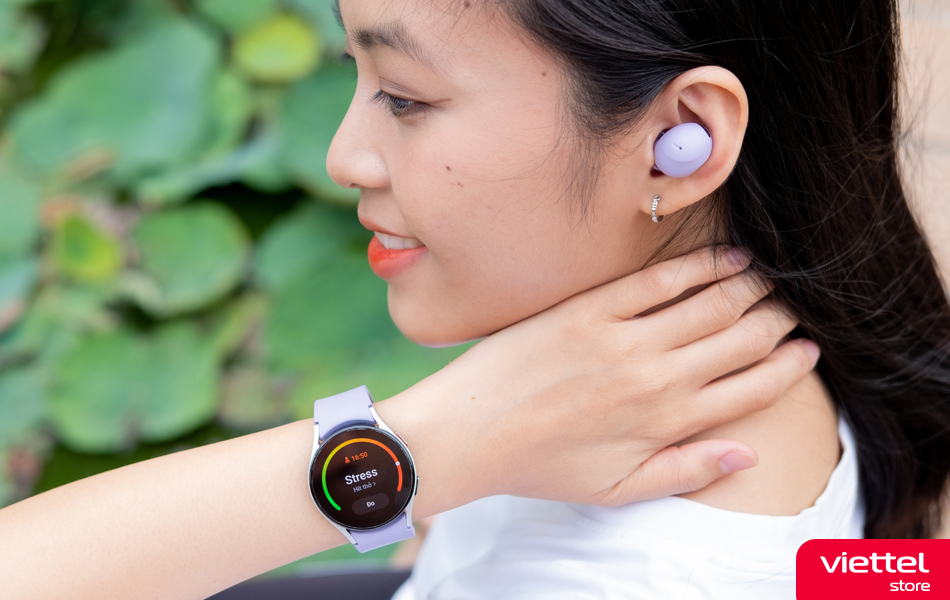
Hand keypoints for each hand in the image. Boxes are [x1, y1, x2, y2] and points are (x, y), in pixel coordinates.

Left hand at [378, 245, 819, 509]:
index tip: (808, 349)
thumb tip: (749, 455)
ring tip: (769, 278)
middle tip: (792, 307)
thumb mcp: (617, 490)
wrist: (468, 434)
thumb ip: (686, 470)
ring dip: (749, 288)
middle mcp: (655, 377)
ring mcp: (622, 338)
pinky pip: (657, 281)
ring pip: (709, 305)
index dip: (788, 366)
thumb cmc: (541, 466)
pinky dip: (698, 266)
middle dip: (777, 320)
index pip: (751, 388)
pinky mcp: (589, 310)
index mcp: (666, 423)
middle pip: (739, 339)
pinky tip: (725, 257)